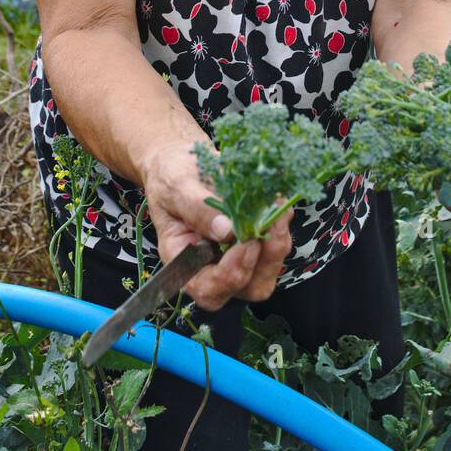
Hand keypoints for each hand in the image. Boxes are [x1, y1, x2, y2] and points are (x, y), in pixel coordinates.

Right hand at [140, 139, 293, 311]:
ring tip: (276, 209)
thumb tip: (226, 230)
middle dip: (265, 261)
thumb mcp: (176, 187)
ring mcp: (235, 256)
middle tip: (270, 225)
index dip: (231, 275)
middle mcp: (211, 266)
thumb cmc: (170, 175)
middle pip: (246, 288)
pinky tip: (277, 202)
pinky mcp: (253, 241)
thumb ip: (197, 209)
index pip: (209, 290)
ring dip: (277, 243)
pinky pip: (275, 246)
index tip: (246, 243)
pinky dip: (280, 227)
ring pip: (267, 270)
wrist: (182, 161)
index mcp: (183, 262)